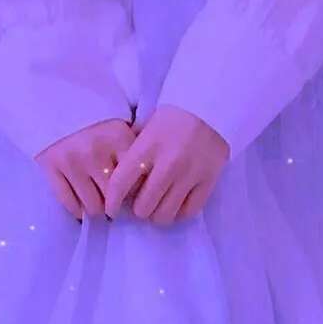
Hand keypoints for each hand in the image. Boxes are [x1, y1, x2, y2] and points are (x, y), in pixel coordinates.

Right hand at [34, 116, 140, 222]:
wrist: (54, 98)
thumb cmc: (94, 114)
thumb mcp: (119, 124)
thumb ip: (132, 149)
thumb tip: (144, 183)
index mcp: (118, 138)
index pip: (135, 179)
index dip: (135, 191)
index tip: (133, 194)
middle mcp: (96, 152)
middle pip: (114, 197)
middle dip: (116, 204)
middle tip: (115, 204)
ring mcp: (72, 162)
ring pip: (92, 205)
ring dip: (98, 209)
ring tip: (99, 205)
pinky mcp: (51, 168)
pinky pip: (68, 202)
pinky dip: (77, 210)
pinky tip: (81, 207)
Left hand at [104, 104, 229, 226]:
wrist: (210, 109)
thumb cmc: (172, 118)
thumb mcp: (145, 127)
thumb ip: (130, 152)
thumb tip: (115, 179)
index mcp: (147, 147)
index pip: (121, 183)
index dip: (112, 202)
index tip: (111, 210)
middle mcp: (168, 164)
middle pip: (143, 207)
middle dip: (138, 208)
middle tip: (140, 202)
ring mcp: (190, 174)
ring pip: (165, 214)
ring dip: (157, 213)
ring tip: (158, 205)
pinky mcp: (208, 181)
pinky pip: (188, 212)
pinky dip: (178, 213)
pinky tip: (175, 204)